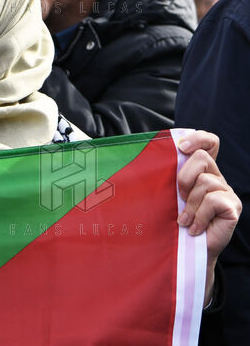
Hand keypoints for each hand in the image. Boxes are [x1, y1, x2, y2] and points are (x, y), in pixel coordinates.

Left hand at [177, 130, 241, 306]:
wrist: (187, 252)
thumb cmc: (176, 222)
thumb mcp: (171, 194)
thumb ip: (172, 175)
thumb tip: (157, 154)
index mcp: (204, 171)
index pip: (210, 142)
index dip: (198, 138)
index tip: (181, 148)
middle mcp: (218, 178)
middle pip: (203, 158)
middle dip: (184, 177)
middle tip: (179, 198)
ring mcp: (227, 193)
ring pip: (205, 182)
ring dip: (190, 204)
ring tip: (186, 220)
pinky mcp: (233, 207)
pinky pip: (213, 201)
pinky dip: (199, 215)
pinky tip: (195, 228)